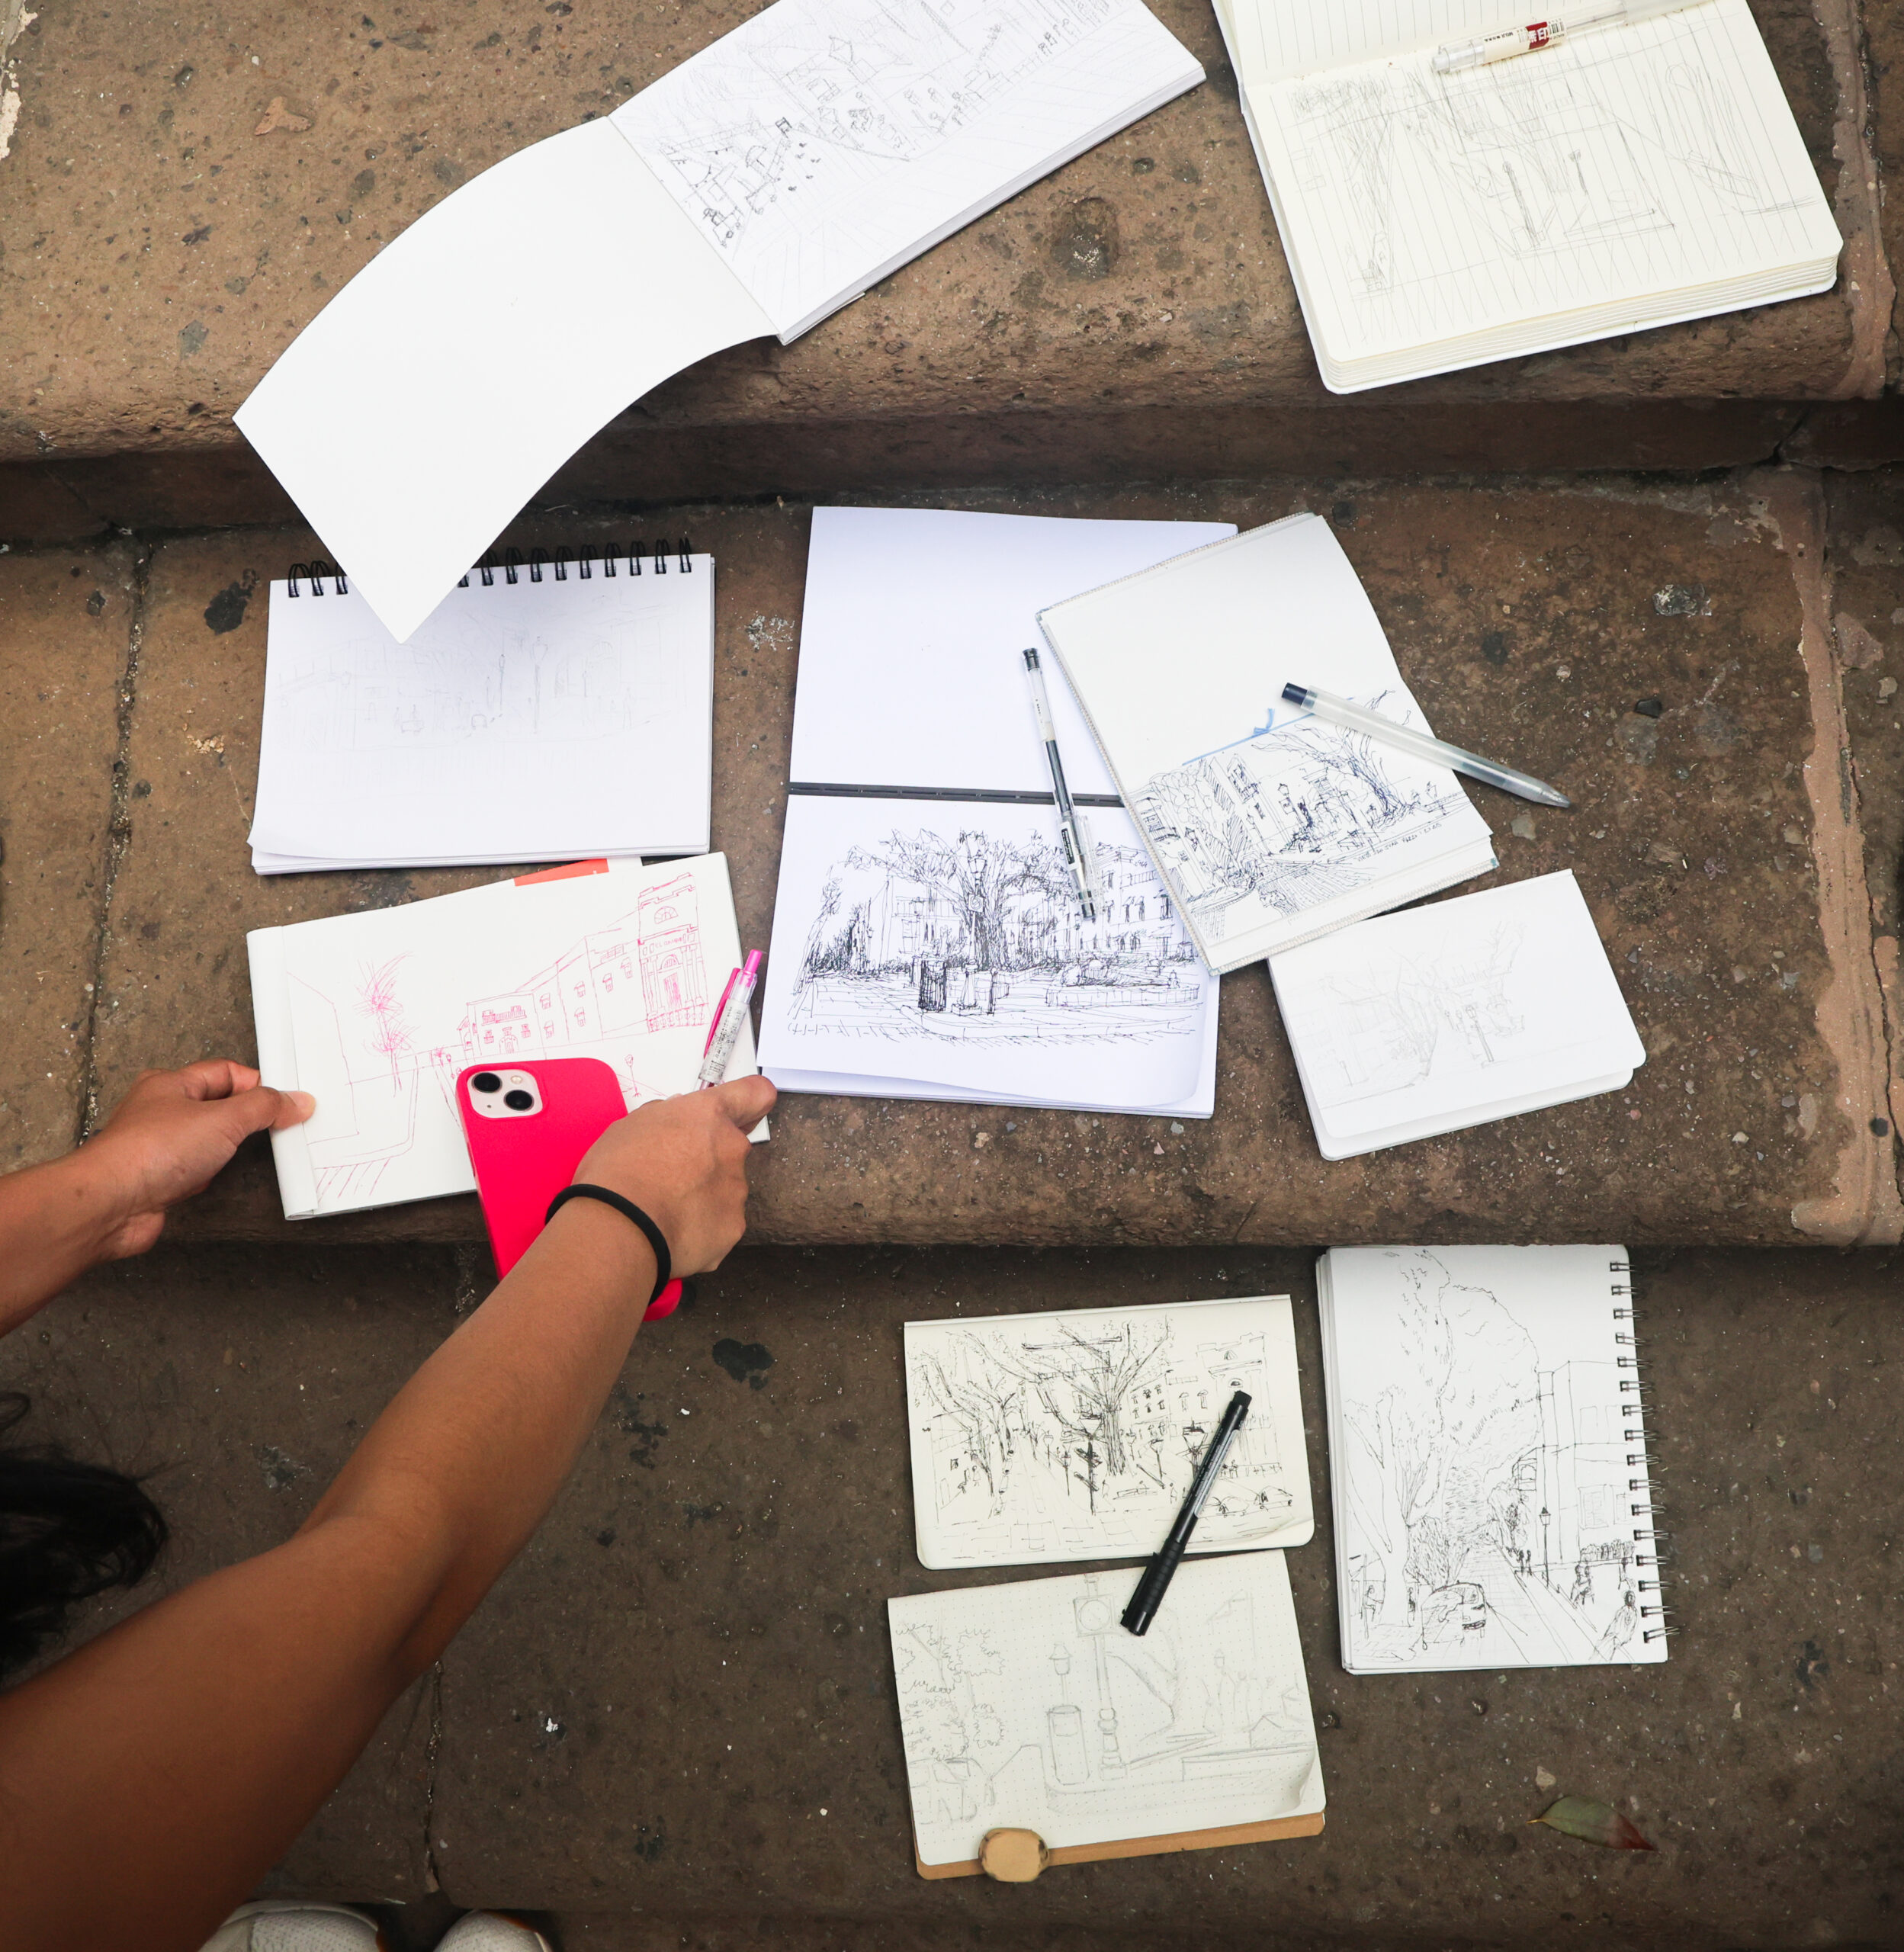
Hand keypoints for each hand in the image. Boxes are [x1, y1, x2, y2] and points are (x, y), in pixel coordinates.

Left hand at [80, 1061, 314, 1258]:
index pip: (226, 1072)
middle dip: (247, 1116)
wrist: (111, 1204)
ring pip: (208, 1139)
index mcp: (171, 1084)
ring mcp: (160, 1146)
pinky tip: (221, 1178)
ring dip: (229, 1147)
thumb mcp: (223, 1119)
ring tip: (252, 1151)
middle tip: (278, 1124)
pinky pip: (198, 1168)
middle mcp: (162, 1111)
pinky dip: (214, 1173)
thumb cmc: (150, 1152)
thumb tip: (294, 1101)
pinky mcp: (160, 1178)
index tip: (286, 1101)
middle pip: (219, 1105)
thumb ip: (264, 1108)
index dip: (258, 1084)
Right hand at [570, 1076, 775, 1277]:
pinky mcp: (734, 1226)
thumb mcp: (634, 1125)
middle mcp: (731, 1147)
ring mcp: (736, 1189)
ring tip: (667, 1209)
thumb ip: (667, 1119)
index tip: (742, 1114)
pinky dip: (704, 1226)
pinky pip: (722, 1222)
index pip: (756, 1094)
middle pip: (732, 1148)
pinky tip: (675, 1231)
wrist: (619, 1227)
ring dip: (705, 1195)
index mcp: (709, 1115)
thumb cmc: (617, 1171)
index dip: (751, 1103)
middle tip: (673, 1176)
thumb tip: (678, 1124)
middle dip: (710, 1159)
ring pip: (727, 1188)